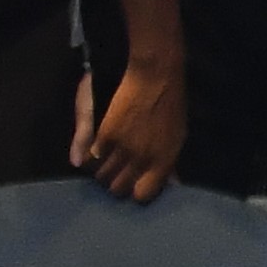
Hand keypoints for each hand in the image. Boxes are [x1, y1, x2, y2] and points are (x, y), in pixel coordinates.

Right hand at [80, 54, 187, 198]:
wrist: (156, 73)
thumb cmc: (170, 103)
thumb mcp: (177, 135)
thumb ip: (170, 162)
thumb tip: (171, 184)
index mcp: (164, 160)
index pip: (144, 194)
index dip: (138, 193)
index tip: (136, 187)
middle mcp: (142, 159)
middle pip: (119, 188)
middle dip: (116, 186)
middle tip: (117, 176)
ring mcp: (123, 148)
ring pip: (103, 176)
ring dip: (102, 173)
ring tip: (105, 166)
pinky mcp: (106, 134)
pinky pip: (91, 158)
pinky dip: (90, 158)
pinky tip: (95, 152)